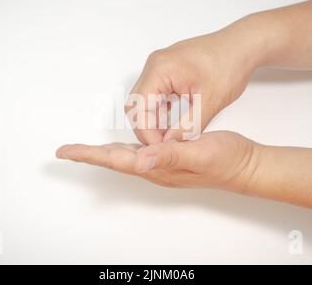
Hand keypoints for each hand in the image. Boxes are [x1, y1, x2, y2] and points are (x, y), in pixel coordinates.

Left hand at [56, 131, 258, 190]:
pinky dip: (126, 147)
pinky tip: (125, 144)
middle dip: (90, 155)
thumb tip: (140, 160)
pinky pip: (141, 152)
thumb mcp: (199, 153)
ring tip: (86, 148)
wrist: (245, 165)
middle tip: (68, 151)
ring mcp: (163, 164)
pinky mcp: (171, 156)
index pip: (116, 160)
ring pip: (126, 158)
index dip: (89, 154)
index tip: (66, 152)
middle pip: (115, 161)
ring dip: (104, 153)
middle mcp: (157, 168)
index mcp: (159, 166)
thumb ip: (170, 156)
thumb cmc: (226, 160)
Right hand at [127, 14, 274, 143]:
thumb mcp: (210, 102)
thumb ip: (188, 127)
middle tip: (164, 146)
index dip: (146, 133)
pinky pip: (154, 94)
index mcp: (161, 69)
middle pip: (136, 105)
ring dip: (153, 120)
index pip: (139, 108)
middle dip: (147, 128)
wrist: (241, 46)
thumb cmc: (230, 65)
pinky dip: (159, 111)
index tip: (159, 149)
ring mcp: (159, 66)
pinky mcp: (166, 71)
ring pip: (144, 101)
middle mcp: (155, 65)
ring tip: (170, 137)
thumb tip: (170, 145)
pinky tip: (172, 123)